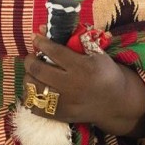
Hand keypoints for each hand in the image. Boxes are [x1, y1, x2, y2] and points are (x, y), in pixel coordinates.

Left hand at [24, 27, 144, 136]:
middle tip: (32, 56)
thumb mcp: (97, 53)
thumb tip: (44, 28)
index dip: (41, 43)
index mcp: (82, 67)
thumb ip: (73, 40)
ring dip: (28, 76)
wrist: (116, 102)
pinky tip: (35, 88)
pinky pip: (35, 107)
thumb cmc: (105, 73)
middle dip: (30, 59)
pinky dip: (30, 96)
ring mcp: (65, 103)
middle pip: (38, 70)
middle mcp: (71, 85)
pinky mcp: (61, 116)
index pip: (54, 52)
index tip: (36, 38)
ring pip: (33, 88)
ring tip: (33, 72)